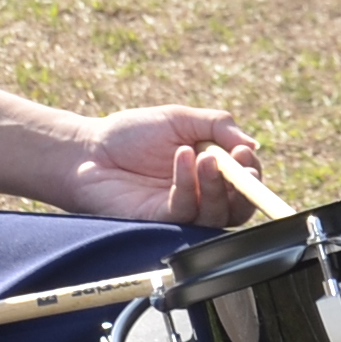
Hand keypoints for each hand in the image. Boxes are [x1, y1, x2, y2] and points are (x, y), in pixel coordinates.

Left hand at [62, 106, 263, 226]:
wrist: (87, 151)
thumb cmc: (130, 134)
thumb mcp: (180, 118)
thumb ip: (218, 125)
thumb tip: (253, 143)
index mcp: (210, 172)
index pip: (244, 181)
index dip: (251, 170)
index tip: (245, 151)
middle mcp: (200, 196)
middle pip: (239, 206)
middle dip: (245, 186)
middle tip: (238, 163)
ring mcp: (181, 212)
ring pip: (216, 214)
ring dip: (217, 185)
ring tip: (204, 157)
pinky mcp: (159, 222)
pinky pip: (184, 211)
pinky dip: (187, 184)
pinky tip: (180, 158)